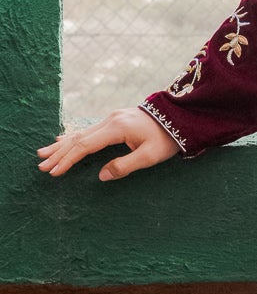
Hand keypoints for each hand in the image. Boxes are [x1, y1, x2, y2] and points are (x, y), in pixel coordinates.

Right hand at [37, 108, 180, 181]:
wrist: (178, 117)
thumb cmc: (166, 139)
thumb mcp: (150, 156)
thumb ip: (125, 166)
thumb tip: (101, 176)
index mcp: (116, 128)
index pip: (85, 146)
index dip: (68, 160)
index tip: (54, 172)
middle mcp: (109, 120)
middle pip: (78, 138)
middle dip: (59, 154)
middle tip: (41, 166)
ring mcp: (111, 118)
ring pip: (80, 133)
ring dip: (62, 145)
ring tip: (42, 153)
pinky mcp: (114, 120)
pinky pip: (88, 130)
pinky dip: (73, 137)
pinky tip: (61, 140)